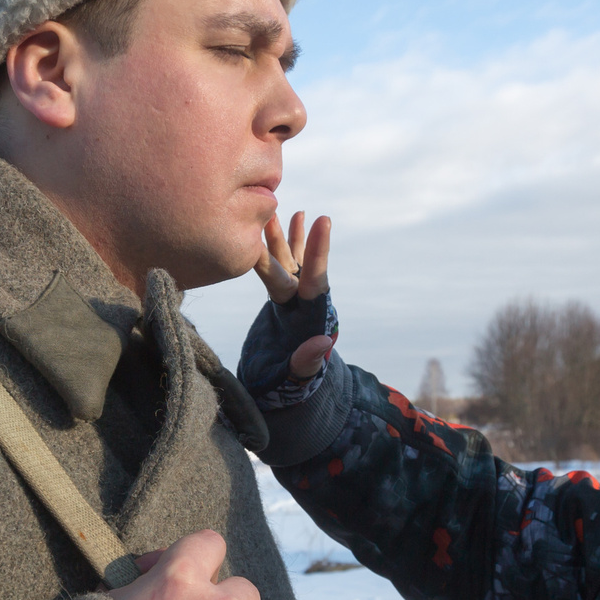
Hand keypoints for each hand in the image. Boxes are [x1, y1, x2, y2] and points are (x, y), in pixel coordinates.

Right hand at [253, 211, 335, 380]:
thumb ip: (307, 362)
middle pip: (299, 266)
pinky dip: (278, 247)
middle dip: (298, 240)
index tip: (322, 221)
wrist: (275, 388)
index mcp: (308, 318)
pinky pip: (280, 268)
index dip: (318, 251)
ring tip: (286, 211)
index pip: (314, 280)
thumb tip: (324, 340)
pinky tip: (278, 225)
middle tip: (298, 212)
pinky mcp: (280, 300)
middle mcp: (302, 305)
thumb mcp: (293, 379)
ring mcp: (291, 300)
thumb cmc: (282, 388)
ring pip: (290, 262)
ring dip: (286, 238)